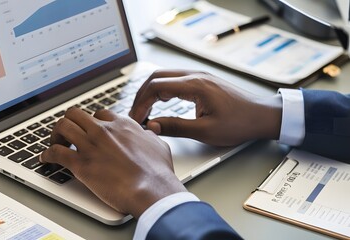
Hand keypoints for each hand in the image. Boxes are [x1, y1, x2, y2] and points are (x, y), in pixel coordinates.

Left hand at [40, 108, 186, 218]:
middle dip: (69, 122)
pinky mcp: (81, 163)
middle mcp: (103, 130)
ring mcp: (90, 145)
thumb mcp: (158, 145)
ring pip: (62, 126)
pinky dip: (47, 155)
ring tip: (55, 143)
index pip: (99, 114)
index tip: (89, 130)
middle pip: (76, 114)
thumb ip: (149, 136)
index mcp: (121, 124)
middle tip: (67, 134)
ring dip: (55, 134)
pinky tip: (46, 159)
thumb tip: (148, 132)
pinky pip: (56, 152)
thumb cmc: (157, 171)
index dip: (92, 122)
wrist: (151, 189)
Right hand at [129, 70, 282, 145]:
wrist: (262, 116)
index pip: (156, 87)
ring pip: (164, 77)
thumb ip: (175, 127)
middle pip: (156, 77)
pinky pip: (174, 81)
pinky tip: (159, 104)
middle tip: (135, 114)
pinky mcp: (201, 81)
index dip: (141, 103)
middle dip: (141, 95)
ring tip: (144, 111)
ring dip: (150, 92)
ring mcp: (198, 76)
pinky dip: (161, 91)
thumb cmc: (240, 123)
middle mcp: (195, 75)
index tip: (136, 119)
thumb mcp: (206, 131)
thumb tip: (152, 126)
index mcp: (195, 85)